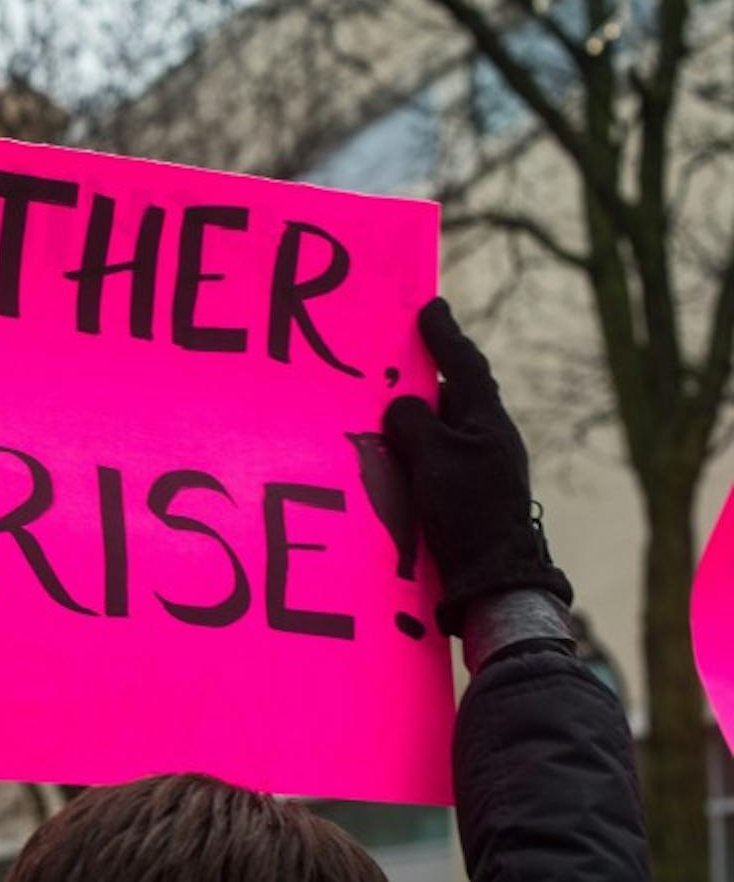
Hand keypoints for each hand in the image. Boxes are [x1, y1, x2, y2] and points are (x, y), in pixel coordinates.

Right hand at [383, 299, 571, 634]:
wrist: (493, 574)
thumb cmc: (467, 511)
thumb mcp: (433, 458)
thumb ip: (413, 423)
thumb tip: (401, 407)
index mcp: (487, 420)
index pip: (464, 365)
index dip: (444, 336)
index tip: (430, 307)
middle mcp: (490, 437)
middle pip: (456, 392)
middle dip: (431, 372)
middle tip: (404, 353)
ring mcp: (483, 465)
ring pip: (446, 425)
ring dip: (420, 413)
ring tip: (388, 406)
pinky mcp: (471, 492)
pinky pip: (439, 453)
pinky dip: (417, 444)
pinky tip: (396, 454)